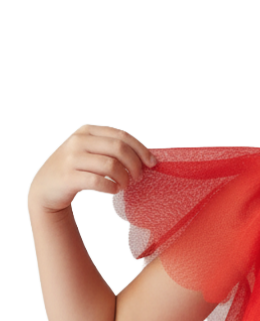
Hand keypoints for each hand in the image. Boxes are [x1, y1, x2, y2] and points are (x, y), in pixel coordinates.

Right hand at [28, 124, 156, 218]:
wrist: (46, 187)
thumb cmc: (76, 169)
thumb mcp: (91, 151)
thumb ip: (112, 149)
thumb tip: (147, 157)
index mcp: (87, 131)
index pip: (121, 136)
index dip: (141, 149)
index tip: (152, 163)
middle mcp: (78, 141)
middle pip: (119, 149)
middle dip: (135, 164)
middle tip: (138, 178)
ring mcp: (71, 158)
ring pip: (111, 166)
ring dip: (124, 178)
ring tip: (125, 185)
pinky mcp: (68, 177)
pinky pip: (99, 182)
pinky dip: (112, 187)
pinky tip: (114, 189)